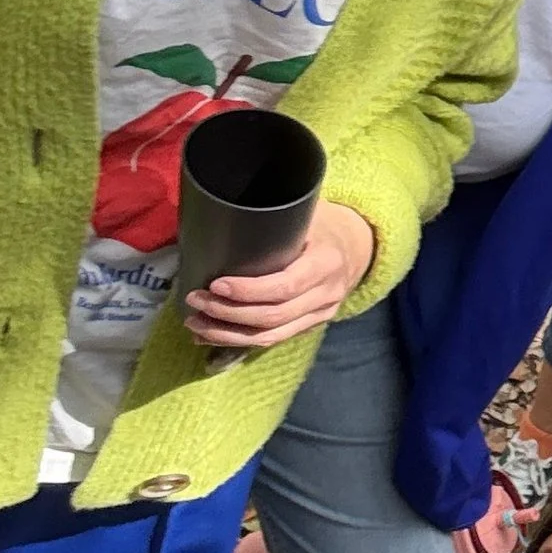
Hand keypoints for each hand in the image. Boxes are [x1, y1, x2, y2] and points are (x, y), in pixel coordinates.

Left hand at [181, 203, 374, 353]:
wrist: (356, 247)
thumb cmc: (323, 225)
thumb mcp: (308, 213)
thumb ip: (277, 217)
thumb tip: (225, 211)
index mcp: (326, 263)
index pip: (286, 286)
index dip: (248, 291)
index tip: (215, 284)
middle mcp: (326, 294)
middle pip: (273, 316)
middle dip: (228, 313)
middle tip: (195, 300)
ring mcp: (319, 315)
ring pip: (270, 336)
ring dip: (227, 333)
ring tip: (195, 323)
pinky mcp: (308, 326)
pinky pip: (272, 340)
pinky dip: (238, 341)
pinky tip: (210, 336)